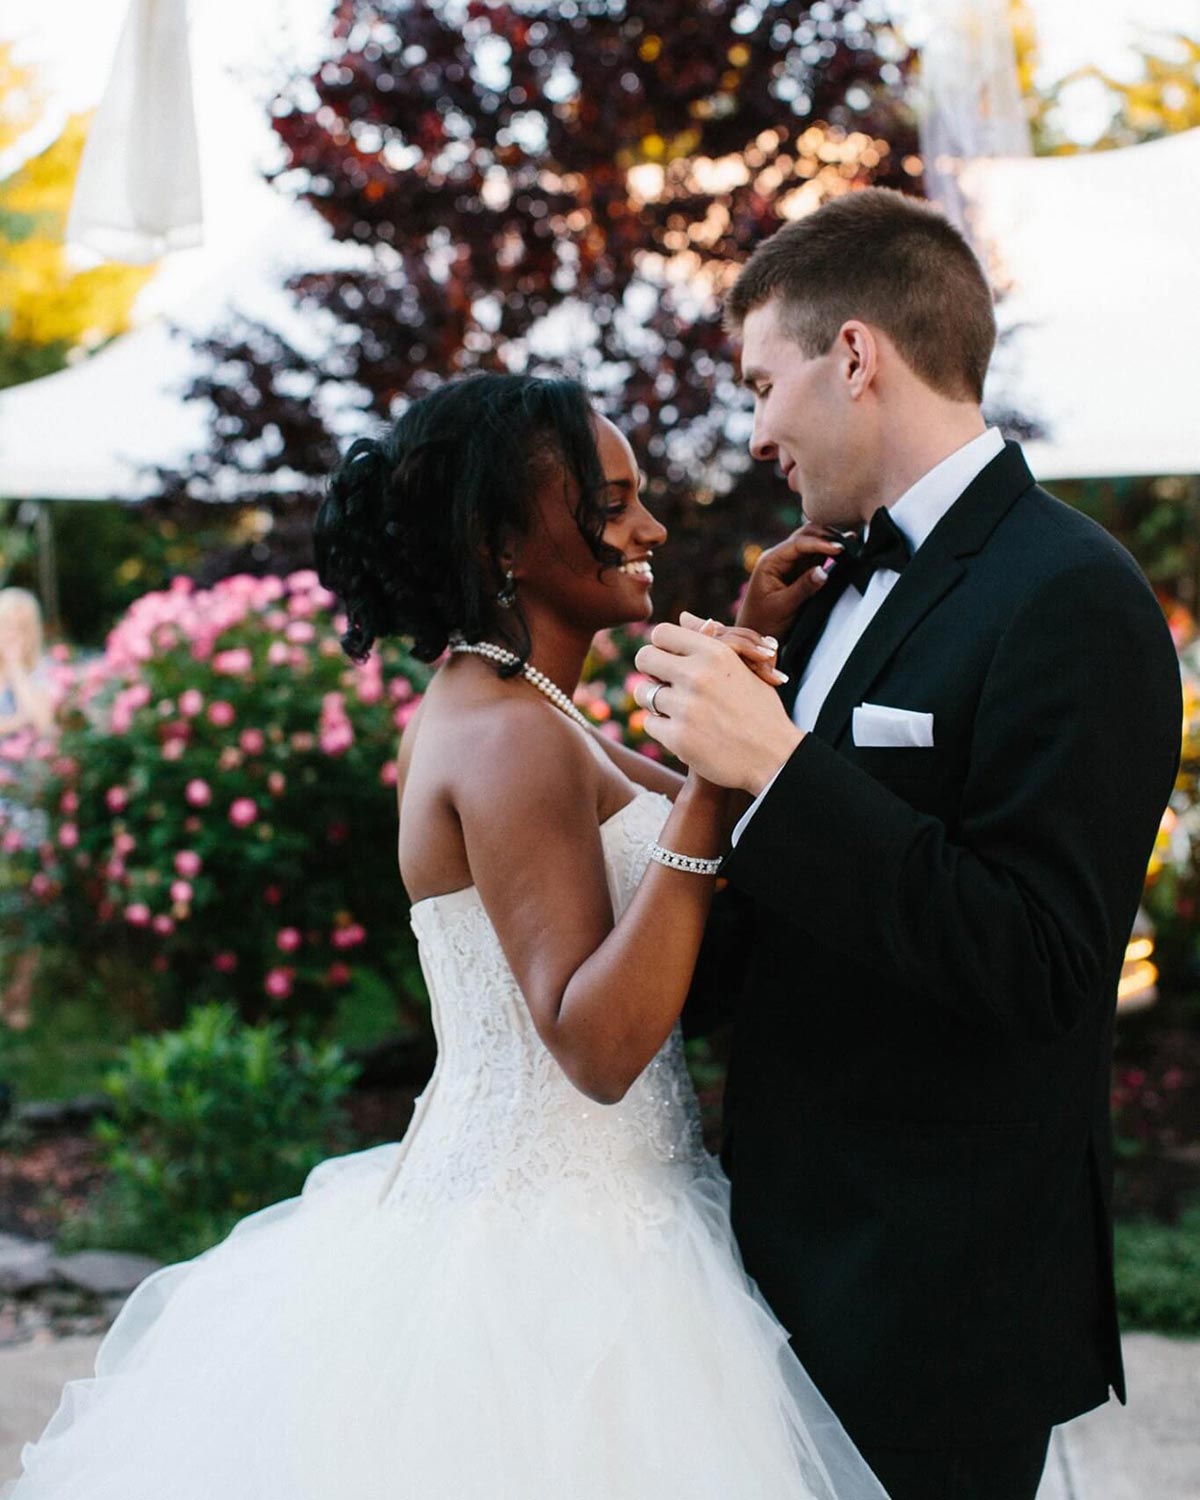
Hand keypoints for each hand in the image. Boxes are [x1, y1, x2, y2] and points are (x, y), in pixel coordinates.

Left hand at [633, 624, 803, 792]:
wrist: (774, 758)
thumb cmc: (760, 709)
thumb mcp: (744, 667)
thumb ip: (711, 640)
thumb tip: (682, 617)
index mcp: (715, 653)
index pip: (661, 633)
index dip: (662, 646)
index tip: (671, 660)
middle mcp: (697, 675)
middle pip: (643, 658)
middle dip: (651, 670)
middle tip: (666, 683)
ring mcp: (685, 707)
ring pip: (643, 693)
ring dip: (656, 701)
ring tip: (681, 711)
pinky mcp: (677, 738)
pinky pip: (649, 723)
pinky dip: (663, 728)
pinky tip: (687, 732)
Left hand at [736, 523, 844, 641]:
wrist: (757, 634)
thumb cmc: (764, 622)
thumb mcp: (783, 606)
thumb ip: (803, 588)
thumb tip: (824, 571)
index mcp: (770, 561)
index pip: (797, 544)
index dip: (820, 543)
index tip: (839, 549)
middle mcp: (780, 557)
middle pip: (805, 535)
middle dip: (826, 536)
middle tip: (848, 544)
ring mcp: (790, 563)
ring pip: (812, 542)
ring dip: (829, 541)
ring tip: (851, 545)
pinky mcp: (799, 571)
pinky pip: (816, 555)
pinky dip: (830, 552)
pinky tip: (846, 550)